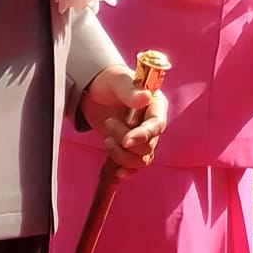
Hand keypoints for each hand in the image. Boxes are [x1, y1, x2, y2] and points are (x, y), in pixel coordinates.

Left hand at [80, 64, 167, 181]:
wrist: (95, 92)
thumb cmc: (109, 81)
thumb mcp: (117, 80)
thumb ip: (129, 90)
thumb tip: (145, 97)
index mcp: (156, 105)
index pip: (157, 125)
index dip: (143, 135)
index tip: (126, 140)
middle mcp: (153, 124)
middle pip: (148, 145)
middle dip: (124, 140)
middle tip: (108, 122)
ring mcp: (143, 138)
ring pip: (141, 159)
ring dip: (121, 154)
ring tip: (107, 138)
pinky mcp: (132, 148)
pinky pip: (136, 166)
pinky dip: (127, 171)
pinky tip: (117, 171)